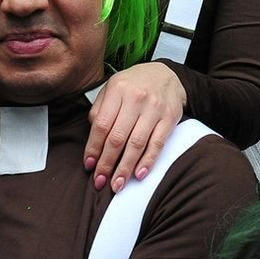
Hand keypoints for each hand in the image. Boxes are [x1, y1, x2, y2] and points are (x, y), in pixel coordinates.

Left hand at [85, 62, 185, 192]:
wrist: (167, 74)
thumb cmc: (134, 85)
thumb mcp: (112, 88)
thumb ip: (100, 110)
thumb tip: (93, 141)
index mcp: (117, 89)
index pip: (102, 124)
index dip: (93, 147)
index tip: (89, 165)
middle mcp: (136, 98)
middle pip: (118, 137)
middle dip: (107, 163)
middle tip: (100, 181)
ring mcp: (155, 108)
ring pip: (137, 143)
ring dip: (126, 168)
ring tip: (117, 184)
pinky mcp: (170, 118)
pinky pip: (157, 144)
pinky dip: (148, 161)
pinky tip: (139, 175)